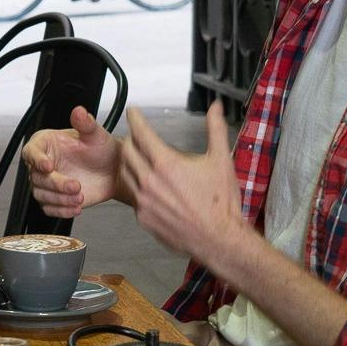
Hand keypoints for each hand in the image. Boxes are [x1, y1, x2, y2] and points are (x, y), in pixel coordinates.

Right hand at [22, 104, 120, 213]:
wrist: (113, 171)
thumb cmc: (102, 149)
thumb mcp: (95, 134)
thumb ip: (86, 123)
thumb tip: (79, 111)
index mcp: (46, 144)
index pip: (31, 152)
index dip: (37, 160)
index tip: (48, 166)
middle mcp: (43, 164)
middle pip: (37, 178)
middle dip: (56, 184)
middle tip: (76, 186)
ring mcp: (48, 183)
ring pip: (42, 195)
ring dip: (60, 199)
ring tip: (79, 197)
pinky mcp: (55, 199)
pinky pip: (50, 209)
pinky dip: (62, 211)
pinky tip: (76, 207)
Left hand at [119, 106, 245, 272]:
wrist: (218, 238)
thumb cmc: (221, 201)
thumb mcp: (221, 160)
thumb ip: (215, 129)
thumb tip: (216, 107)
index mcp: (166, 164)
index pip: (141, 134)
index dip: (135, 119)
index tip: (133, 112)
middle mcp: (149, 181)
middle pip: (127, 151)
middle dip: (130, 140)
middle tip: (137, 137)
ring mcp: (143, 201)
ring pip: (125, 174)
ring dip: (129, 162)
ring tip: (139, 158)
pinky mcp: (143, 218)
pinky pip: (132, 196)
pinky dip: (136, 186)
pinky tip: (147, 185)